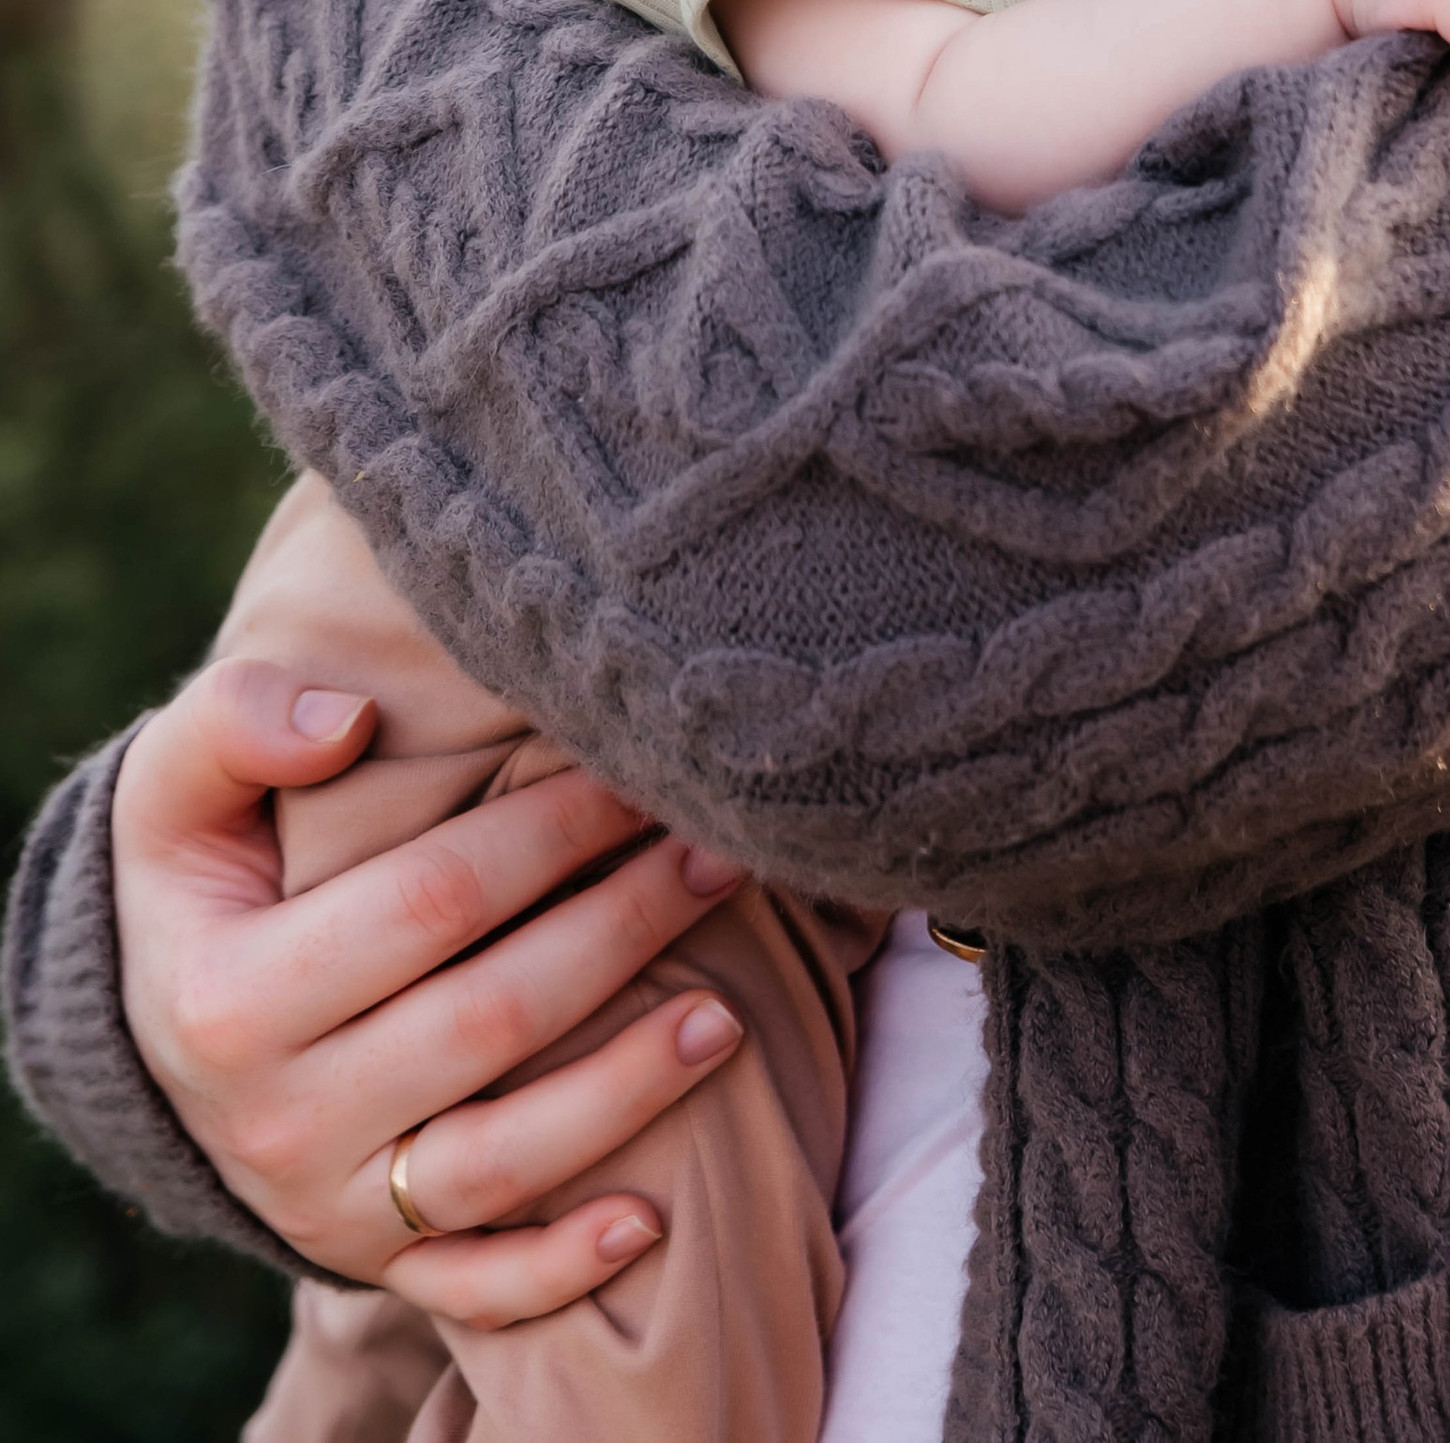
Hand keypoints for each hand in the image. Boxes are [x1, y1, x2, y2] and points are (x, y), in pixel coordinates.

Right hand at [113, 655, 751, 1325]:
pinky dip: (560, 1268)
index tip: (633, 773)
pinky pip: (475, 1288)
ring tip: (730, 1012)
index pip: (430, 901)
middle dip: (622, 929)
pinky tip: (647, 1220)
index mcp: (233, 997)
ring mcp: (330, 1207)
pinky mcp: (374, 1264)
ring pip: (502, 1162)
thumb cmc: (205, 880)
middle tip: (718, 856)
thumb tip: (343, 721)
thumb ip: (236, 724)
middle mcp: (281, 1119)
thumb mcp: (174, 792)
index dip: (548, 831)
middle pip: (491, 1020)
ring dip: (628, 1089)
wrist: (159, 1033)